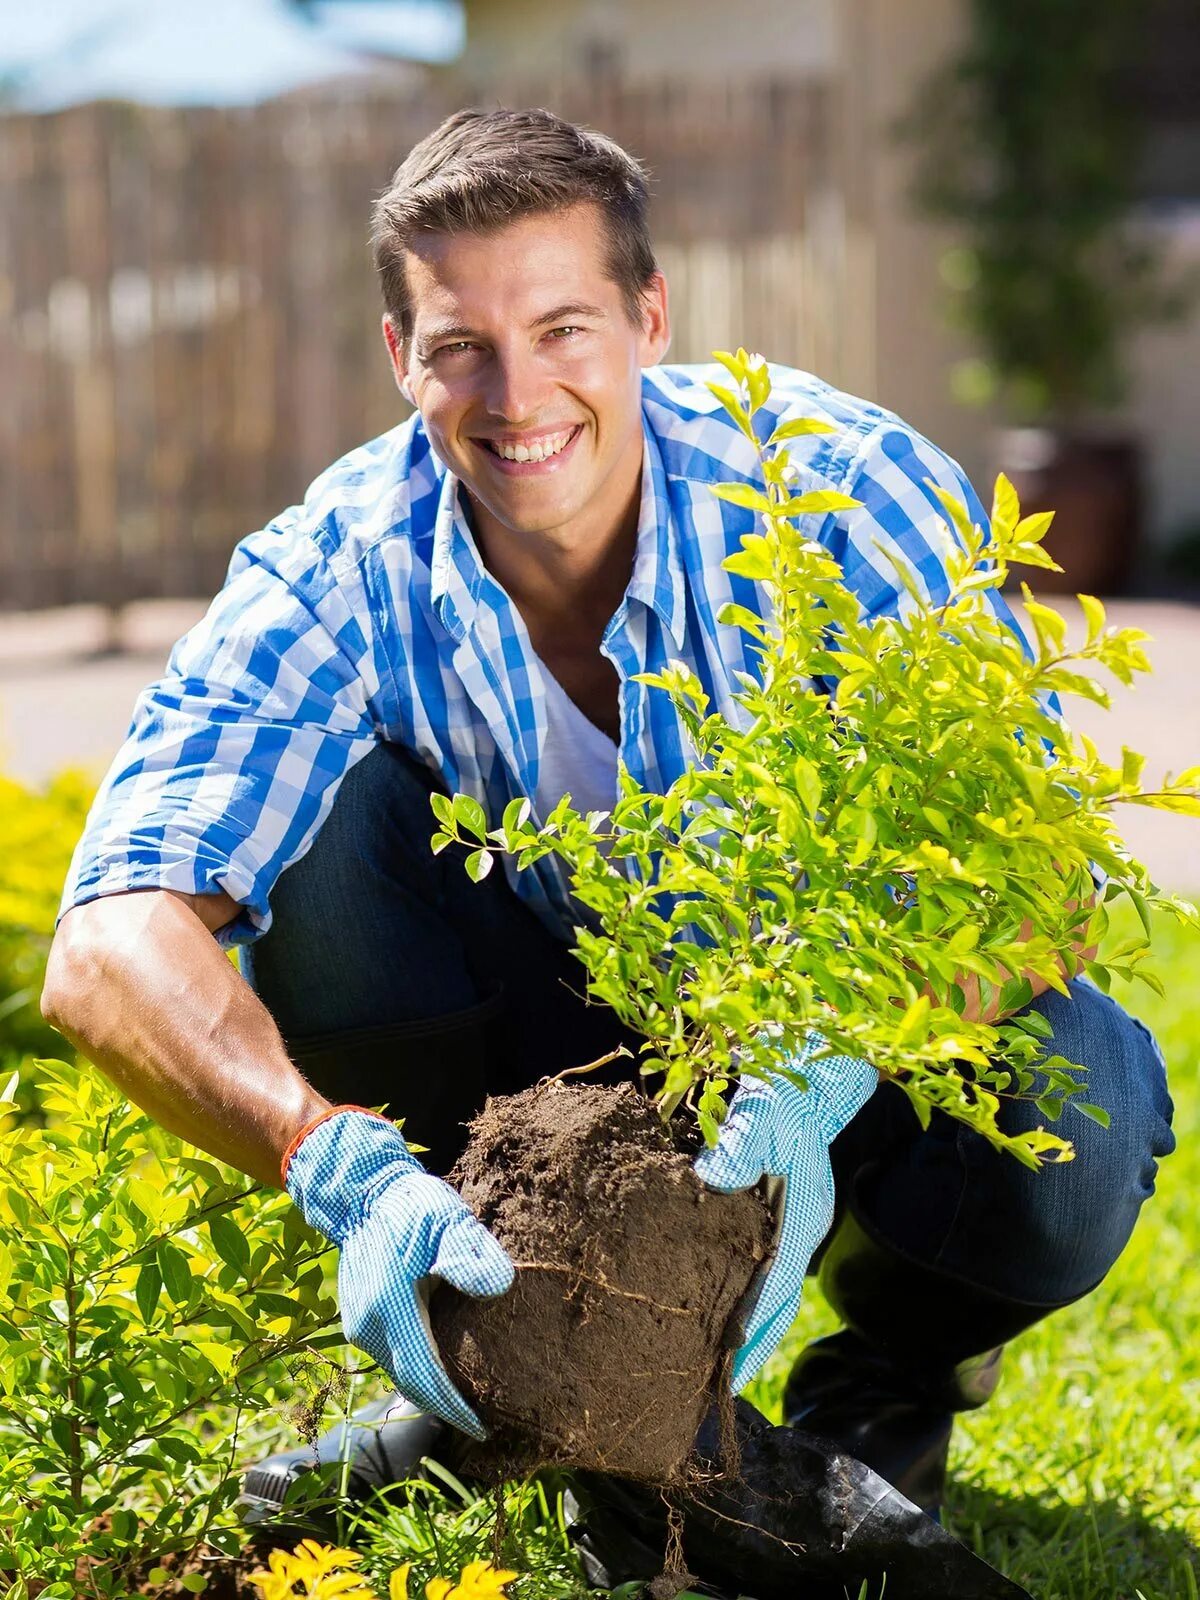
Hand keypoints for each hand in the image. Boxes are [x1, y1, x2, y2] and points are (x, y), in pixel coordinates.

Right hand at [283, 1107, 513, 1437]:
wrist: (361, 1191)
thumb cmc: (409, 1205)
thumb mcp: (448, 1220)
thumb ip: (471, 1254)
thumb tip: (497, 1289)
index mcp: (390, 1307)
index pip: (425, 1374)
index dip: (453, 1406)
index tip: (481, 1427)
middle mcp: (368, 1326)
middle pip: (410, 1381)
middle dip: (444, 1406)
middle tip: (481, 1422)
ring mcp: (358, 1324)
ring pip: (399, 1370)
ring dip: (429, 1388)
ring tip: (465, 1401)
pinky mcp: (358, 1318)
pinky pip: (391, 1355)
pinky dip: (416, 1368)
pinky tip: (440, 1369)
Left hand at [694, 1037, 877, 1389]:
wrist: (811, 1063)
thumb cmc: (786, 1088)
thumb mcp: (763, 1111)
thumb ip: (738, 1149)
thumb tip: (706, 1183)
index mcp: (802, 1215)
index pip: (774, 1288)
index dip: (752, 1331)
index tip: (728, 1371)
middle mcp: (801, 1228)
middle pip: (776, 1303)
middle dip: (751, 1348)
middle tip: (716, 1392)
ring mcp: (793, 1222)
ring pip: (769, 1289)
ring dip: (747, 1327)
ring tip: (714, 1369)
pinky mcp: (779, 1211)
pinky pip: (760, 1266)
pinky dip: (744, 1295)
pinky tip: (717, 1309)